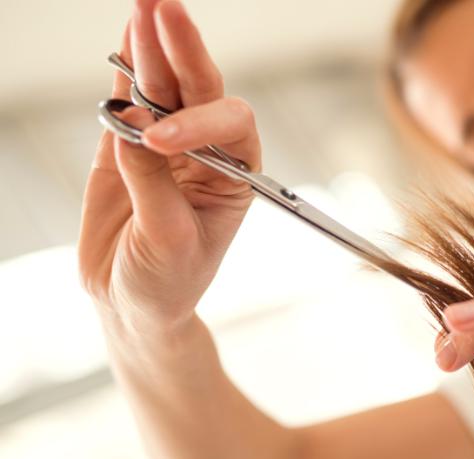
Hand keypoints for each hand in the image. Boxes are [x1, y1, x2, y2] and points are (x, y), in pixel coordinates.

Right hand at [79, 0, 259, 329]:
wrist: (133, 303)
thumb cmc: (167, 282)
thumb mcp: (167, 240)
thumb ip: (153, 183)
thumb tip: (134, 124)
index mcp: (236, 175)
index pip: (229, 127)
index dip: (197, 123)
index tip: (157, 141)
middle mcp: (208, 152)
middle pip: (200, 90)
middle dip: (183, 51)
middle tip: (164, 7)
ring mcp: (167, 144)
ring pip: (163, 87)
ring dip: (152, 48)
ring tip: (144, 6)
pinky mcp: (126, 145)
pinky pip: (129, 97)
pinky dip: (126, 65)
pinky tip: (129, 30)